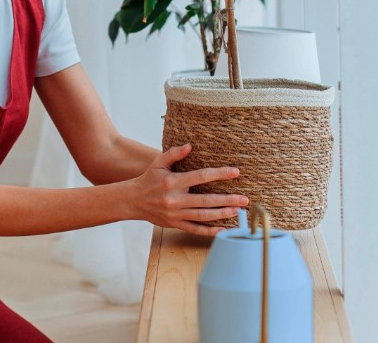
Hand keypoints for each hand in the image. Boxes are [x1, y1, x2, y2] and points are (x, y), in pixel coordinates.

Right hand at [128, 143, 249, 236]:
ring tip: (238, 212)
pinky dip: (209, 231)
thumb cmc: (149, 179)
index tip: (236, 172)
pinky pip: (195, 229)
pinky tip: (223, 230)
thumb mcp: (158, 163)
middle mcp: (175, 199)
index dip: (219, 174)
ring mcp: (175, 214)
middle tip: (244, 199)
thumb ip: (174, 153)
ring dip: (222, 214)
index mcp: (173, 182)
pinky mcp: (175, 225)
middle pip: (206, 200)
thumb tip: (190, 145)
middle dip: (227, 200)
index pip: (201, 176)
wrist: (133, 201)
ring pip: (203, 216)